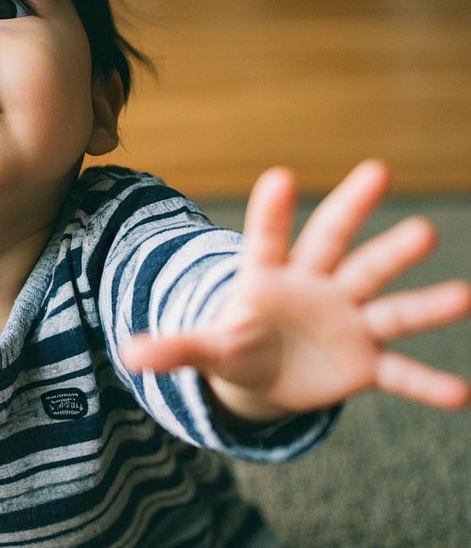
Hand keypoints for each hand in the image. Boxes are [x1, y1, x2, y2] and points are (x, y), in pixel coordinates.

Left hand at [120, 160, 470, 419]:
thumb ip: (175, 349)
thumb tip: (128, 355)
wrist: (267, 374)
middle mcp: (316, 287)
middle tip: (377, 171)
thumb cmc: (236, 344)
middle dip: (356, 214)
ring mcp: (346, 322)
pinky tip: (459, 395)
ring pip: (385, 304)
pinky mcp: (364, 362)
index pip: (268, 237)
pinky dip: (425, 384)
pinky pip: (399, 372)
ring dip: (421, 302)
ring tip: (464, 295)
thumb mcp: (206, 349)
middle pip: (338, 246)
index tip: (278, 176)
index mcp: (269, 276)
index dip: (270, 211)